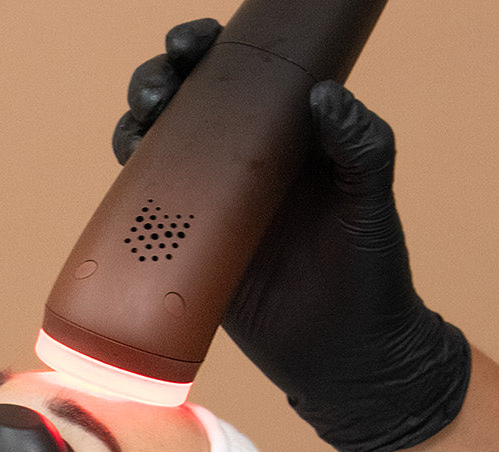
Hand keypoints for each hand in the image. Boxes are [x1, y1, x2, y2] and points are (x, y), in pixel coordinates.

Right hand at [114, 21, 469, 451]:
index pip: (239, 79)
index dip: (209, 52)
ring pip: (157, 152)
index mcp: (286, 140)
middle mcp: (242, 167)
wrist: (348, 360)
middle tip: (161, 85)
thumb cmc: (372, 278)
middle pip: (184, 106)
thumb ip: (360, 147)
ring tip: (140, 124)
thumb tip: (324, 94)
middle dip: (160, 80)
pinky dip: (128, 190)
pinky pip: (145, 215)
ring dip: (136, 126)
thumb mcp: (370, 205)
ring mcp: (210, 210)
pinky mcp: (187, 255)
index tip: (198, 44)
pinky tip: (127, 173)